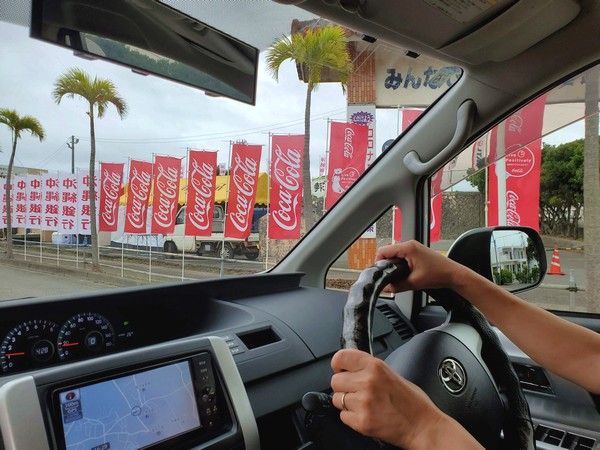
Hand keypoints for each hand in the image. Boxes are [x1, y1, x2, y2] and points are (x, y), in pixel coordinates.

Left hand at [330, 348, 445, 448]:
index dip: (338, 364)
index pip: (341, 357)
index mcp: (375, 366)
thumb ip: (369, 369)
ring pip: (337, 399)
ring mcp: (363, 402)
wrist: (423, 426)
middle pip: (335, 380)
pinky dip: (351, 417)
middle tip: (357, 391)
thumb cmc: (412, 402)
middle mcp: (367, 382)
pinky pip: (343, 416)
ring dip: (347, 403)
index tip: (341, 369)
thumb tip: (350, 368)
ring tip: (365, 404)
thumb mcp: (392, 374)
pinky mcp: (361, 421)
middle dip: (344, 387)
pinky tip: (367, 414)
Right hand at [375, 240, 464, 293]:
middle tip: (386, 276)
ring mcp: (414, 247)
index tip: (378, 272)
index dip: (378, 262)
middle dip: (385, 264)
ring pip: (395, 253)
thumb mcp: (414, 283)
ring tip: (395, 274)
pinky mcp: (417, 251)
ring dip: (393, 263)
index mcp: (408, 248)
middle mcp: (410, 244)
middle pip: (388, 251)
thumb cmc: (438, 274)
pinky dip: (399, 262)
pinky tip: (402, 271)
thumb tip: (385, 288)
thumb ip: (397, 286)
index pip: (383, 251)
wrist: (453, 274)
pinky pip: (402, 255)